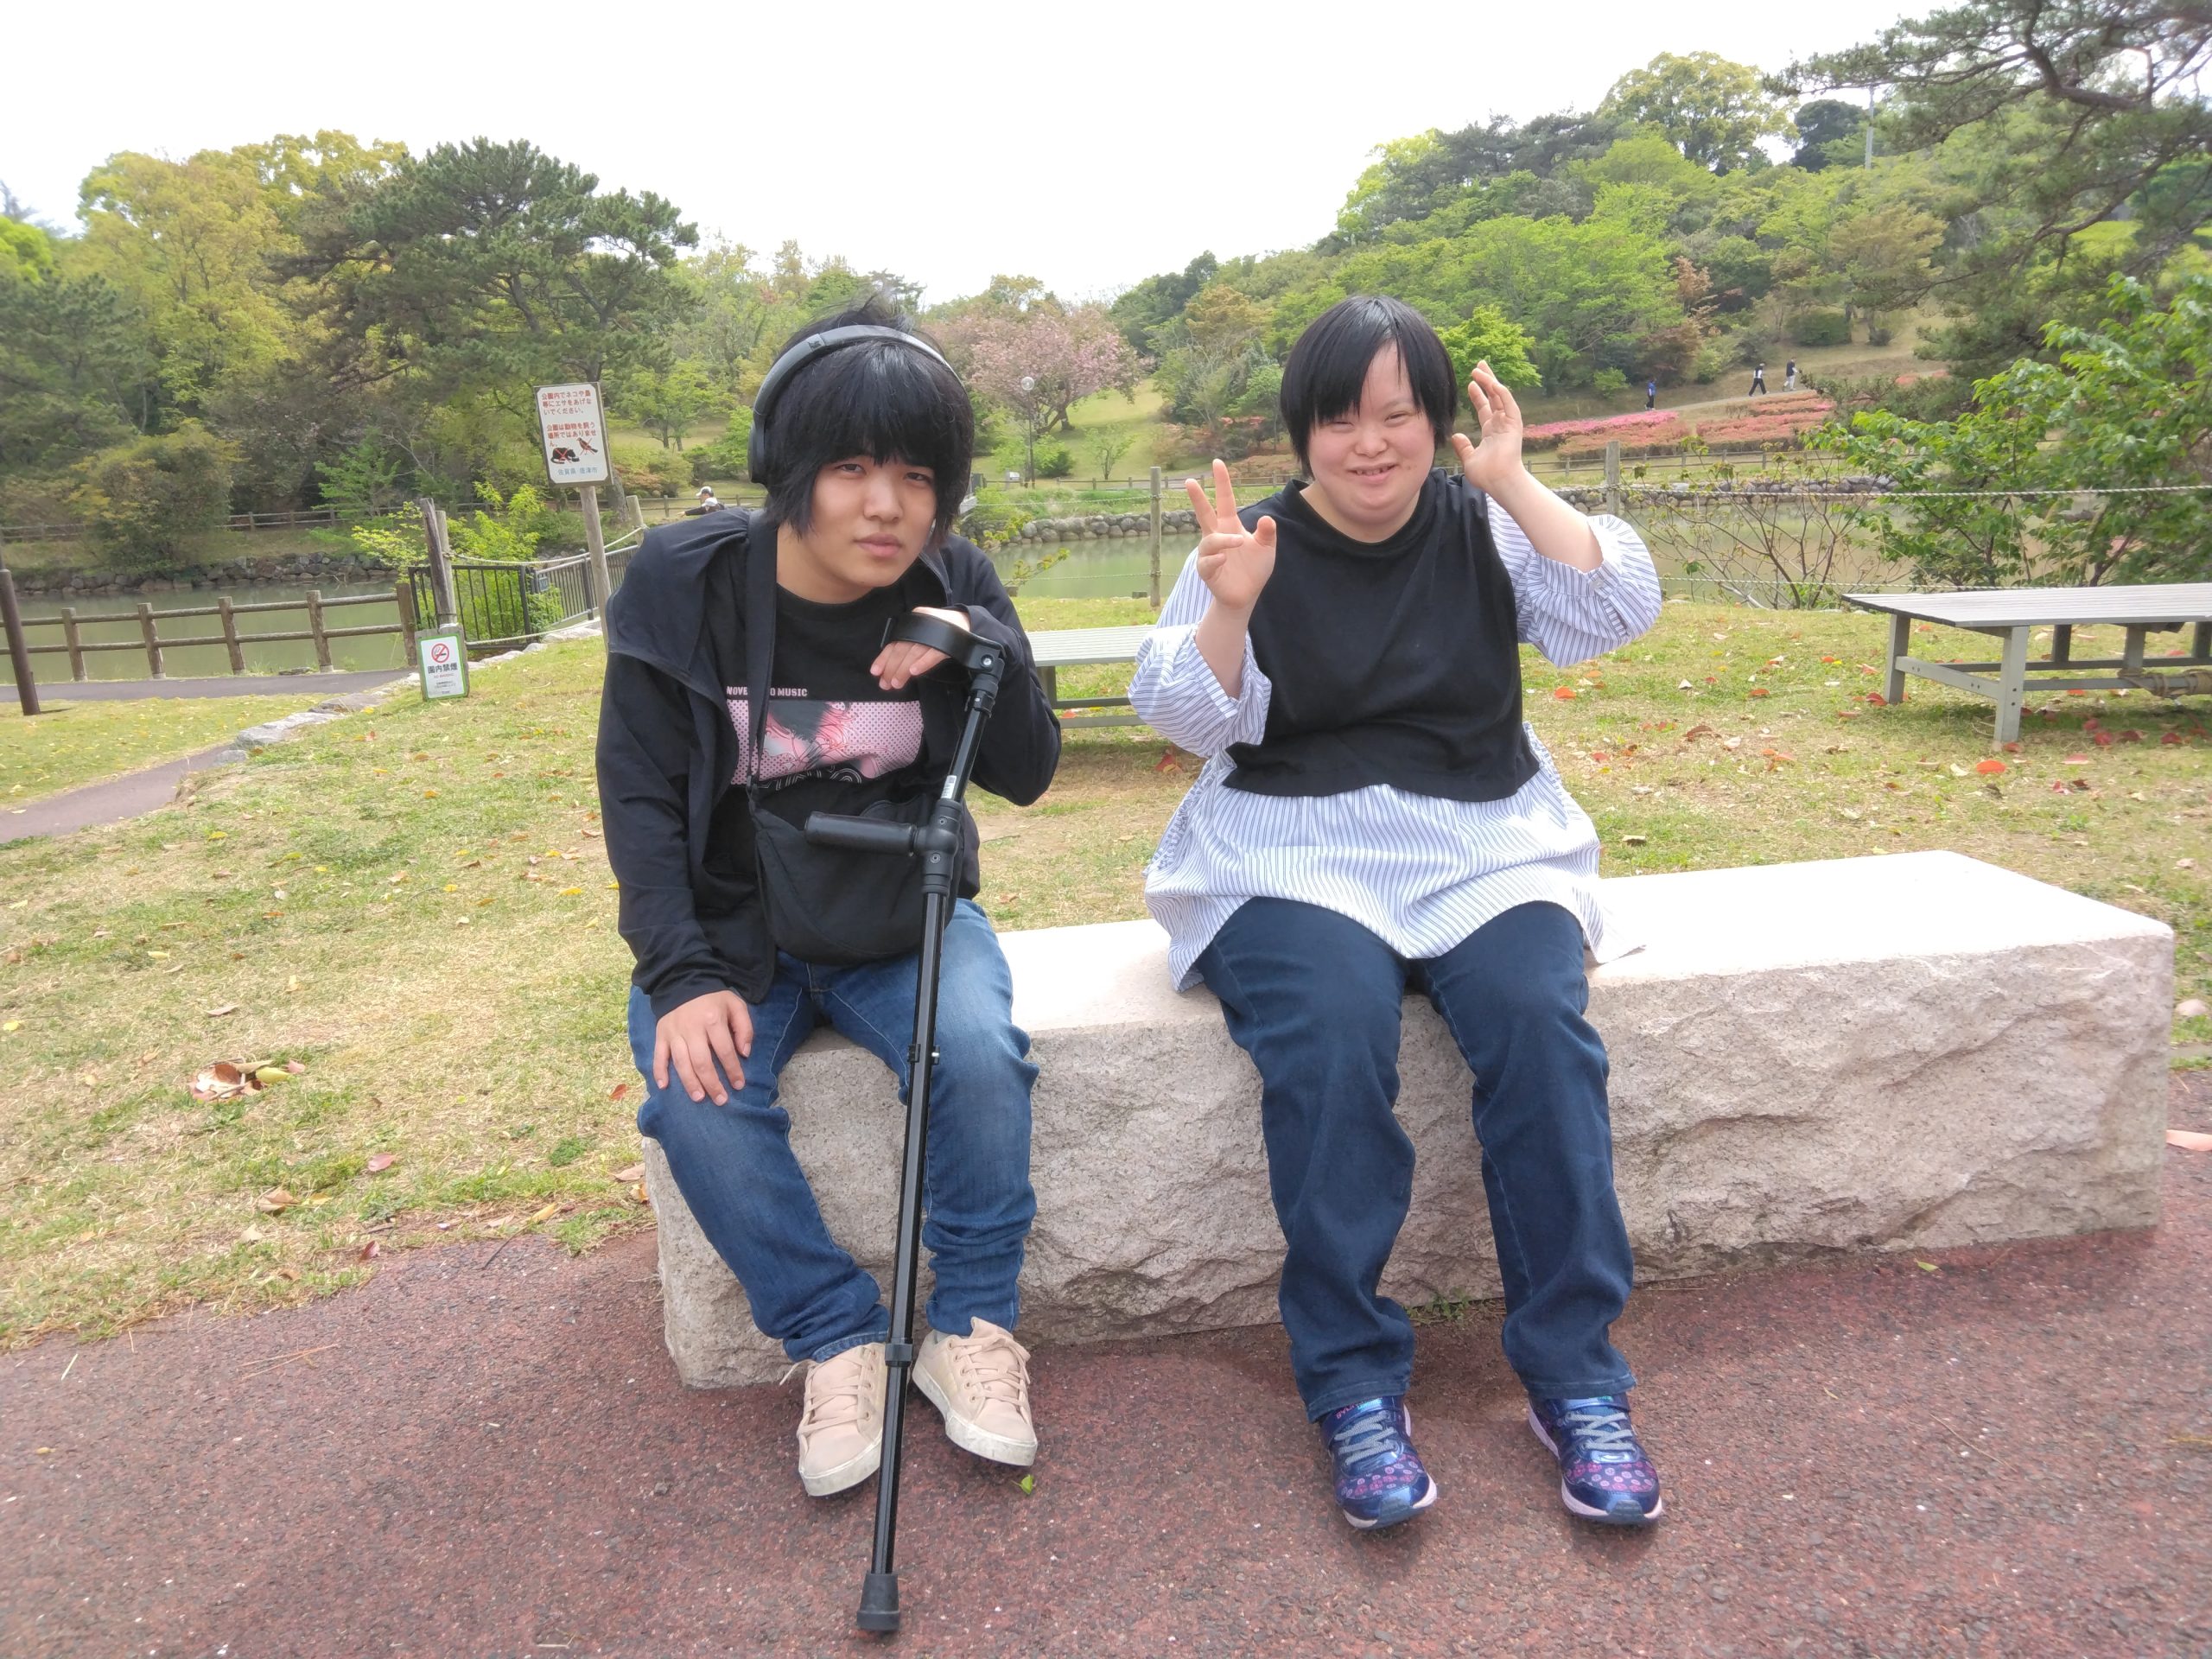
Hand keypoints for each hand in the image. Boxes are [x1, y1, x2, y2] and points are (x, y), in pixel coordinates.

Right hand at [654, 989, 754, 1103]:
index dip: (733, 1070)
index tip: (739, 1085)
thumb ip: (744, 1028)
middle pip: (701, 1061)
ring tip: (699, 1098)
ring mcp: (674, 1033)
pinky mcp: (661, 1035)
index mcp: (712, 1020)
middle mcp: (691, 1028)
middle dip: (712, 1083)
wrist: (684, 981)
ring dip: (689, 1082)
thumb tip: (744, 1053)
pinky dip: (659, 1071)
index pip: (724, 1050)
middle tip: (720, 1099)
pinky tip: (664, 1086)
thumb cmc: (714, 999)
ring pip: (680, 1062)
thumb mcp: (735, 1005)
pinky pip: (658, 1055)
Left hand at [871, 606, 970, 688]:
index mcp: (913, 622)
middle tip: (885, 683)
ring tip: (896, 683)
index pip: (895, 642)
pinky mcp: (949, 641)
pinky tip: (914, 672)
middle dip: (892, 667)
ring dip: (903, 669)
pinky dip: (923, 662)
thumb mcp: (923, 631)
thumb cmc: (942, 630)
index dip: (884, 657)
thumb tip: (892, 662)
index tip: (875, 672)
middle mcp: (921, 625)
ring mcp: (935, 633)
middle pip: (902, 648)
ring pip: (914, 652)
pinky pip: (934, 653)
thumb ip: (910, 642)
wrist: (967, 622)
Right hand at [1185, 459, 1275, 613]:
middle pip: (1204, 514)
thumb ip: (1267, 533)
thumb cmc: (1253, 568)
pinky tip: (1225, 558)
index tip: (1218, 463)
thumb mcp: (1266, 548)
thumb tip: (1266, 519)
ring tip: (1239, 542)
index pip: (1225, 500)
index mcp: (1230, 526)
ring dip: (1224, 540)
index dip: (1222, 482)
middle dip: (1197, 498)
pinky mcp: (1207, 571)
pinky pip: (1208, 562)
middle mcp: (1216, 536)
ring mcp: (1209, 554)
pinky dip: (1216, 559)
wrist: (1246, 595)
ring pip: (1210, 541)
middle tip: (1189, 481)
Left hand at [1450, 361, 1528, 494]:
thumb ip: (1463, 446)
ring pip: (1500, 396)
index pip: (1484, 408)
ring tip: (1480, 368)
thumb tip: (1455, 436)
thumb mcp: (1469, 458)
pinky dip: (1501, 393)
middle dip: (1487, 380)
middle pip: (1494, 396)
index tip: (1469, 383)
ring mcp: (1508, 423)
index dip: (1477, 394)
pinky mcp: (1514, 425)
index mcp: (1491, 431)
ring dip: (1491, 381)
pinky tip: (1493, 383)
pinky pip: (1509, 404)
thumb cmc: (1487, 475)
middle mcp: (1501, 424)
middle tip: (1479, 365)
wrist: (1499, 482)